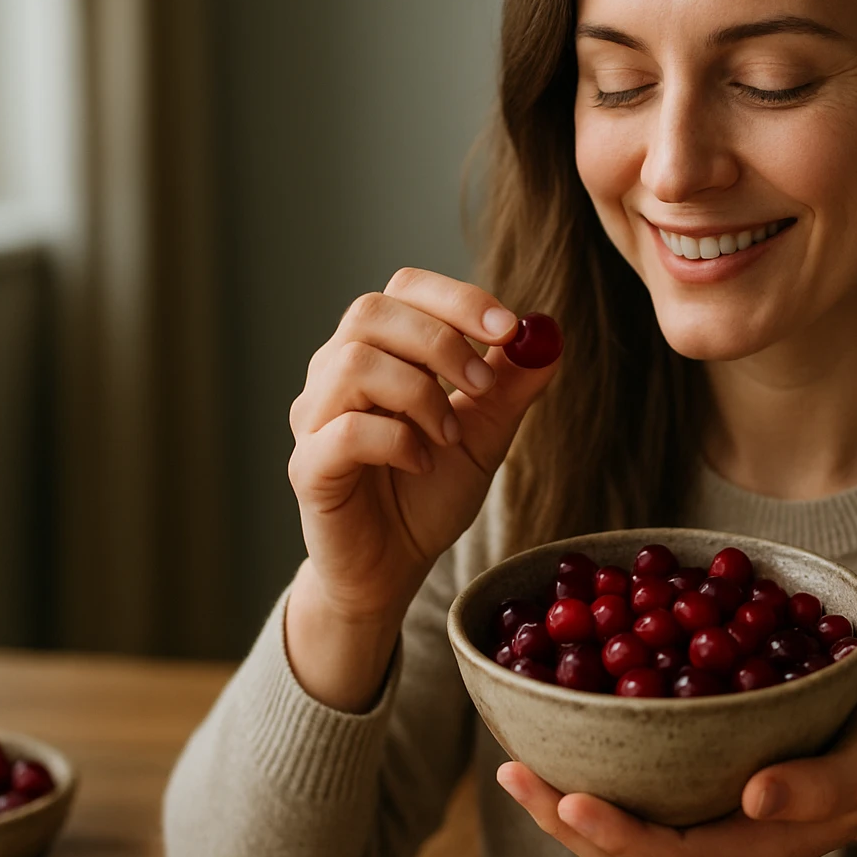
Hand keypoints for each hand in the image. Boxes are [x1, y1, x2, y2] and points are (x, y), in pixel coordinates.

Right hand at [284, 268, 559, 709]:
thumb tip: (549, 337)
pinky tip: (421, 463)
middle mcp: (335, 372)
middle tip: (481, 387)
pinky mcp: (307, 466)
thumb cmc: (429, 494)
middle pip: (372, 312)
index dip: (457, 299)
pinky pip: (343, 431)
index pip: (404, 288)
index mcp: (379, 350)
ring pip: (353, 363)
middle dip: (440, 341)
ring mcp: (314, 418)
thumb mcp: (486, 434)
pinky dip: (395, 440)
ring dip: (419, 393)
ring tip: (449, 435)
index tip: (508, 329)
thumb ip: (511, 385)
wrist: (394, 568)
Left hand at [498, 686, 856, 856]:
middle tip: (513, 772)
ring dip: (565, 809)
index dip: (616, 834)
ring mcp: (706, 831)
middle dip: (565, 820)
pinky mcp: (699, 803)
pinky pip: (637, 809)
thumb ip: (818, 786)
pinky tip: (561, 752)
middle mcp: (720, 851)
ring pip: (622, 839)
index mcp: (755, 851)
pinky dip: (595, 785)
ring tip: (516, 767)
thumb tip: (754, 795)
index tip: (571, 799)